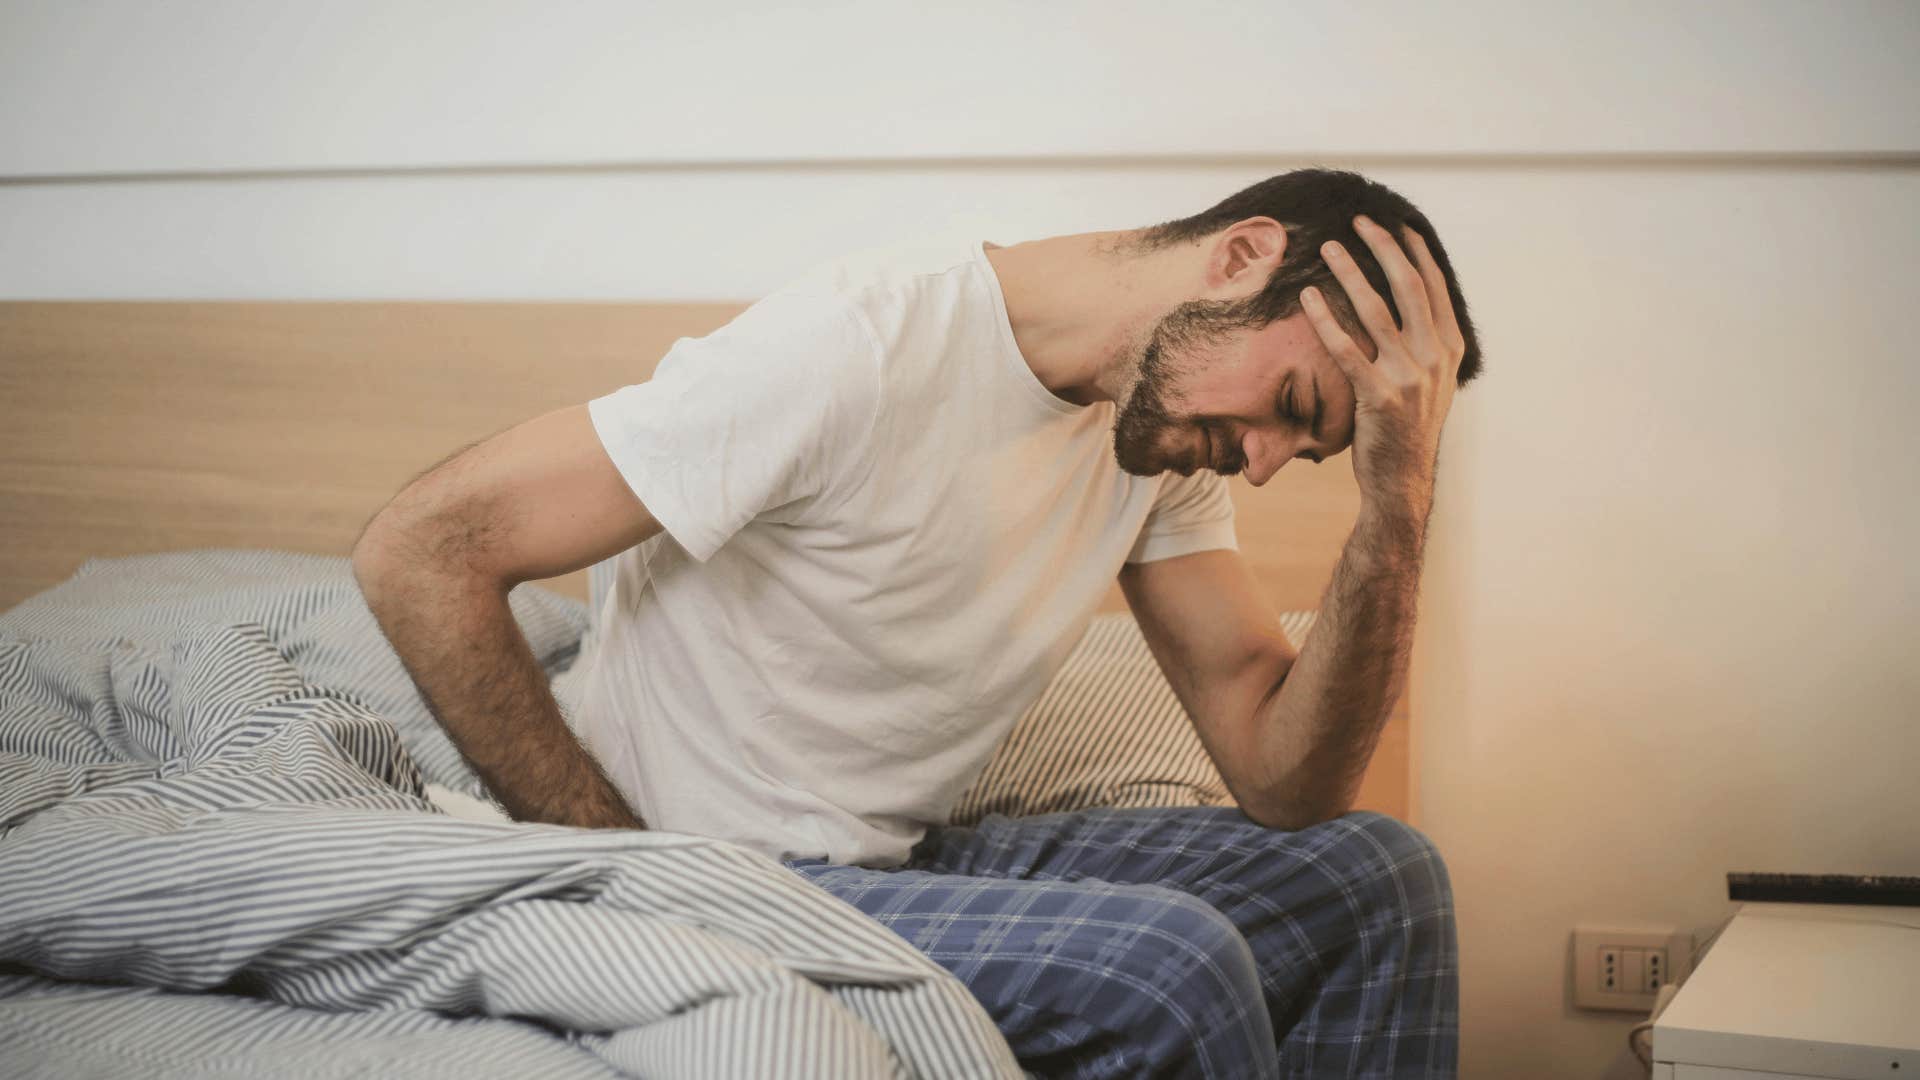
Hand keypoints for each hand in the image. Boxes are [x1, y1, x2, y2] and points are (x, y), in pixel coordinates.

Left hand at [1299, 215, 1466, 516]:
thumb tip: (1408, 302)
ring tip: (1328, 248)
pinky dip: (1325, 320)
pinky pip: (1346, 349)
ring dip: (1351, 273)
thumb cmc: (1406, 427)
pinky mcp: (1379, 396)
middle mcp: (1435, 357)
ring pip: (1376, 311)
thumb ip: (1424, 341)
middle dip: (1384, 248)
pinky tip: (1308, 297)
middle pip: (1408, 287)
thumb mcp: (1430, 381)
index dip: (1413, 252)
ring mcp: (1409, 377)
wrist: (1401, 479)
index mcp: (1449, 347)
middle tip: (1360, 221)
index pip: (1433, 286)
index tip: (1395, 224)